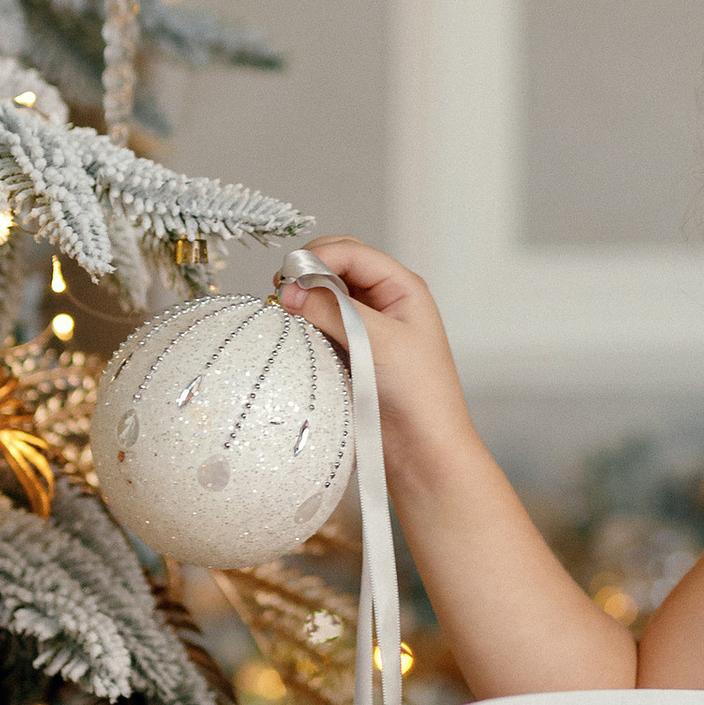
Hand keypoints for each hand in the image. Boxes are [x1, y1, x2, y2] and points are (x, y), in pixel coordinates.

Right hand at [279, 238, 472, 483]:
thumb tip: (289, 289)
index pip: (352, 253)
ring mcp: (365, 327)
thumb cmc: (418, 394)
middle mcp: (384, 302)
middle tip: (280, 292)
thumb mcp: (378, 342)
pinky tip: (291, 334)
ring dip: (303, 299)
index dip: (317, 257)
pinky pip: (320, 326)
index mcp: (402, 288)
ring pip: (324, 296)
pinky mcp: (349, 353)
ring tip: (284, 313)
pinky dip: (303, 324)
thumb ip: (334, 310)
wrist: (422, 451)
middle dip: (307, 272)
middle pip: (336, 267)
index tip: (286, 276)